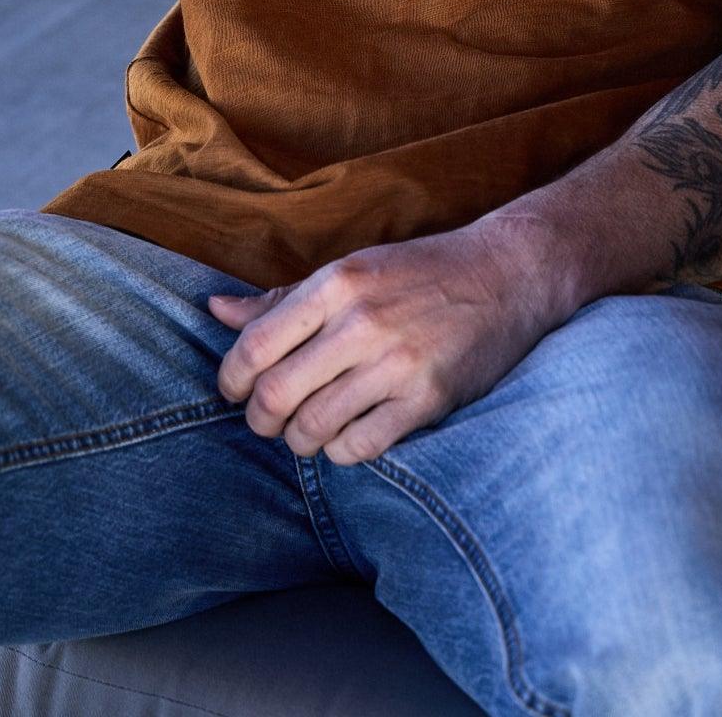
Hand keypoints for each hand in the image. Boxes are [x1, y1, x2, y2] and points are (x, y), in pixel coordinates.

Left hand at [209, 223, 556, 465]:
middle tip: (270, 419)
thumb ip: (282, 298)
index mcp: (336, 283)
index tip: (237, 390)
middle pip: (274, 396)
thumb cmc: (419, 272)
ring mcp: (396, 363)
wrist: (506, 274)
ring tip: (310, 428)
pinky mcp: (426, 399)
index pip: (254, 346)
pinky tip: (350, 434)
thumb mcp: (350, 270)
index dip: (232, 379)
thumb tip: (216, 310)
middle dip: (261, 419)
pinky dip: (343, 451)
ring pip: (312, 429)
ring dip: (301, 440)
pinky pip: (359, 447)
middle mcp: (360, 322)